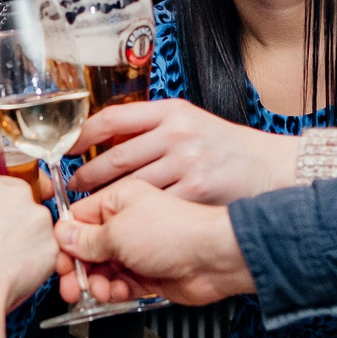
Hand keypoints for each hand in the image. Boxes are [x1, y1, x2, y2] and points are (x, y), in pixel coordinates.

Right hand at [0, 175, 52, 337]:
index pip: (2, 189)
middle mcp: (17, 194)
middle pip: (25, 205)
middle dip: (17, 225)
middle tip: (1, 247)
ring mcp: (38, 219)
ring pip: (39, 229)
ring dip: (29, 245)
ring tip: (9, 265)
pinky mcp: (52, 245)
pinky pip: (50, 253)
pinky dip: (40, 265)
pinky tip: (20, 275)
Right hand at [55, 178, 255, 305]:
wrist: (213, 259)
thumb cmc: (176, 233)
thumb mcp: (118, 232)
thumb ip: (86, 238)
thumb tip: (63, 235)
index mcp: (118, 200)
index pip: (78, 221)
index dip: (65, 244)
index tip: (58, 261)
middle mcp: (126, 223)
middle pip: (87, 249)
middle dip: (77, 269)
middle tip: (70, 285)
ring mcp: (137, 249)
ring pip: (102, 270)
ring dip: (97, 283)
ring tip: (101, 289)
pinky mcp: (148, 273)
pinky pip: (120, 284)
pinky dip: (116, 291)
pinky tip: (118, 292)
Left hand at [66, 99, 299, 204]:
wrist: (271, 168)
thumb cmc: (228, 148)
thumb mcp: (191, 123)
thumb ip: (153, 129)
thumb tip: (105, 140)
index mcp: (171, 112)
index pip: (112, 119)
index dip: (81, 136)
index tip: (65, 150)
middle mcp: (177, 134)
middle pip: (115, 158)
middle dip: (86, 177)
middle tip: (72, 190)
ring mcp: (187, 163)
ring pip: (129, 187)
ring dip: (103, 203)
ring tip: (89, 212)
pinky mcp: (196, 192)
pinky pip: (153, 208)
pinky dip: (133, 220)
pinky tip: (123, 225)